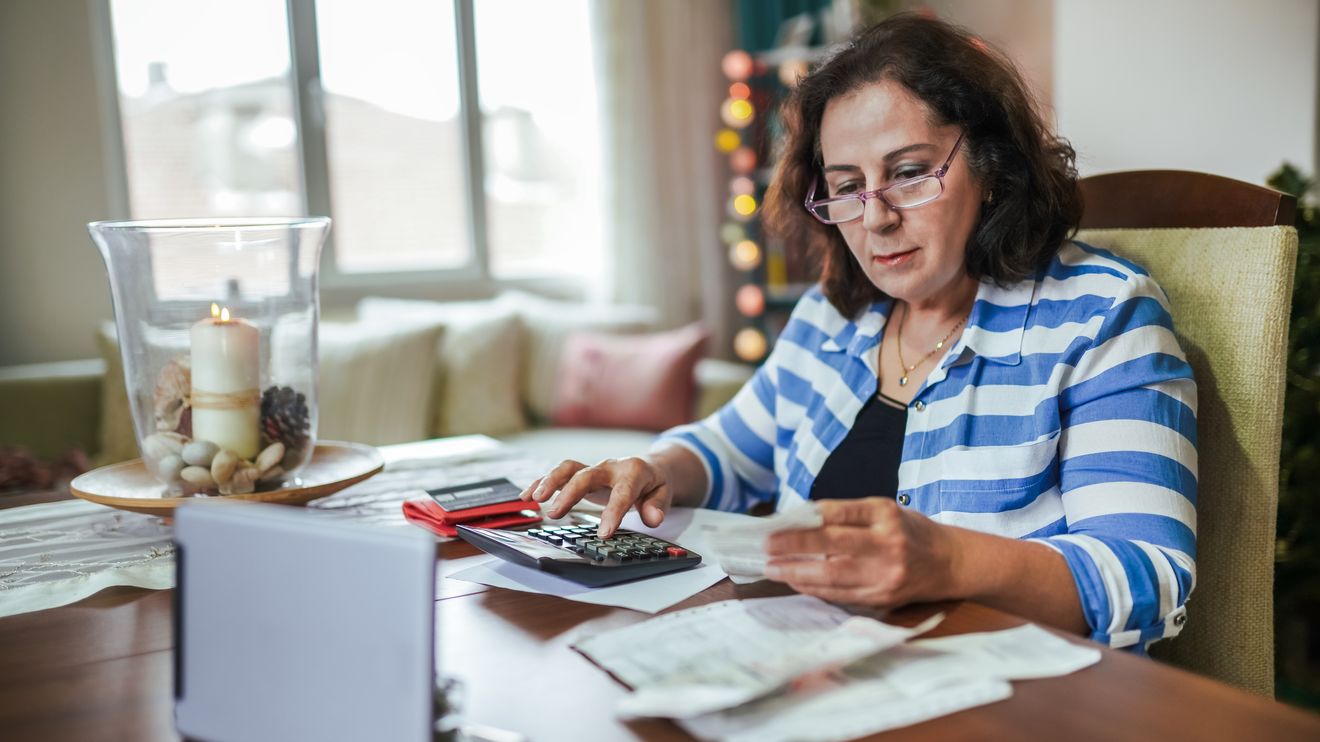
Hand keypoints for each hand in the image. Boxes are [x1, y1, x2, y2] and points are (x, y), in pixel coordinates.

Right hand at [518, 457, 673, 538]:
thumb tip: (653, 519)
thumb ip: (657, 506)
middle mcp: (609, 467)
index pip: (622, 493)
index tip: (604, 534)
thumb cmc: (654, 483)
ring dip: (549, 482)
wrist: (649, 466)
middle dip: (569, 494)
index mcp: (632, 472)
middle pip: (586, 475)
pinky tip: (526, 496)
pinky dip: (541, 483)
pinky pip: (558, 475)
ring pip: (568, 469)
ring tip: (534, 499)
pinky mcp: (581, 473)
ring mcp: (593, 468)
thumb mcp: (664, 494)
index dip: (613, 513)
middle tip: (555, 514)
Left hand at [763, 498, 958, 607]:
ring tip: (773, 568)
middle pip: (833, 547)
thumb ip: (846, 515)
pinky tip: (796, 581)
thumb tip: (800, 521)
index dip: (806, 519)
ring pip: (833, 577)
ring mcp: (885, 575)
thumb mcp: (884, 510)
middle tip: (767, 547)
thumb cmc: (910, 531)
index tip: (778, 523)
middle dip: (795, 547)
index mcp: (886, 515)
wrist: (949, 563)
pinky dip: (814, 588)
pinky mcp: (882, 598)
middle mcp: (887, 545)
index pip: (839, 514)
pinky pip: (840, 595)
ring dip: (798, 573)